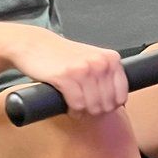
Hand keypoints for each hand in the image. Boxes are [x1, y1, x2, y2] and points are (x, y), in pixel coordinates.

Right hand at [12, 28, 128, 114]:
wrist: (36, 45)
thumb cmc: (64, 56)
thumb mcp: (93, 60)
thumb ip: (107, 76)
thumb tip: (120, 104)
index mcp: (112, 59)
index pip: (121, 96)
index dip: (110, 106)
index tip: (98, 105)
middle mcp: (101, 62)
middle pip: (107, 105)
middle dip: (95, 110)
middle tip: (83, 106)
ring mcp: (84, 69)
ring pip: (93, 107)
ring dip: (83, 112)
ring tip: (75, 105)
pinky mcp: (66, 76)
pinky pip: (77, 105)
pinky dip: (72, 110)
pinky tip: (67, 105)